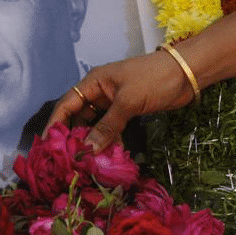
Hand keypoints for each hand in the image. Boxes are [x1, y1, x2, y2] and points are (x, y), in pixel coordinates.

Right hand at [47, 48, 196, 151]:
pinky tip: (110, 155)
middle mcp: (100, 92)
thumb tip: (88, 150)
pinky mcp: (128, 111)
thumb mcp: (128, 102)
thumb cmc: (154, 79)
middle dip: (74, 136)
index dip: (55, 124)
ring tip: (89, 161)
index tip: (48, 145)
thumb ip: (107, 127)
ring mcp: (114, 102)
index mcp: (94, 83)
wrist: (187, 73)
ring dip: (94, 141)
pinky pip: (112, 128)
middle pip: (79, 117)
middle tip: (69, 159)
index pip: (66, 105)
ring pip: (96, 125)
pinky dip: (110, 140)